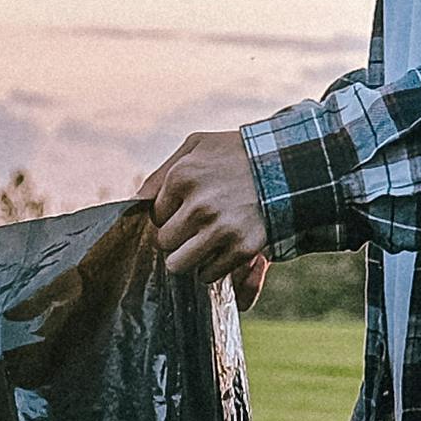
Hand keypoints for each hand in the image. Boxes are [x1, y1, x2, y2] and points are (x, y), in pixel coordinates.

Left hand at [141, 129, 269, 278]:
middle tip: (196, 227)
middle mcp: (199, 205)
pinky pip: (208, 274)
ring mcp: (221, 229)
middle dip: (176, 238)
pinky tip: (225, 247)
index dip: (171, 214)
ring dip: (189, 258)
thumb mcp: (196, 147)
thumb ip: (161, 173)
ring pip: (178, 265)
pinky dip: (213, 267)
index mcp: (182, 177)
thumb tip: (132, 203)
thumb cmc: (235, 154)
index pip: (155, 216)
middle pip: (164, 242)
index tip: (188, 206)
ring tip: (205, 243)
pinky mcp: (242, 248)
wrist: (287, 165)